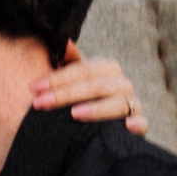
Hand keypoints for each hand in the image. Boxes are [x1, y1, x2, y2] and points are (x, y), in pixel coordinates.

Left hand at [32, 41, 146, 137]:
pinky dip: (137, 124)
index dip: (58, 78)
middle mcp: (121, 85)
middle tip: (40, 103)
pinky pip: (142, 123)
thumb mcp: (70, 83)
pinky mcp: (139, 127)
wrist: (97, 134)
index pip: (84, 69)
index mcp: (106, 70)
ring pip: (119, 102)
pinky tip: (126, 126)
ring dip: (97, 108)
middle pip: (97, 85)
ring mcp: (132, 105)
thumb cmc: (80, 103)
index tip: (34, 87)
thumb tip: (64, 41)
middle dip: (67, 94)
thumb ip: (66, 63)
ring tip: (75, 114)